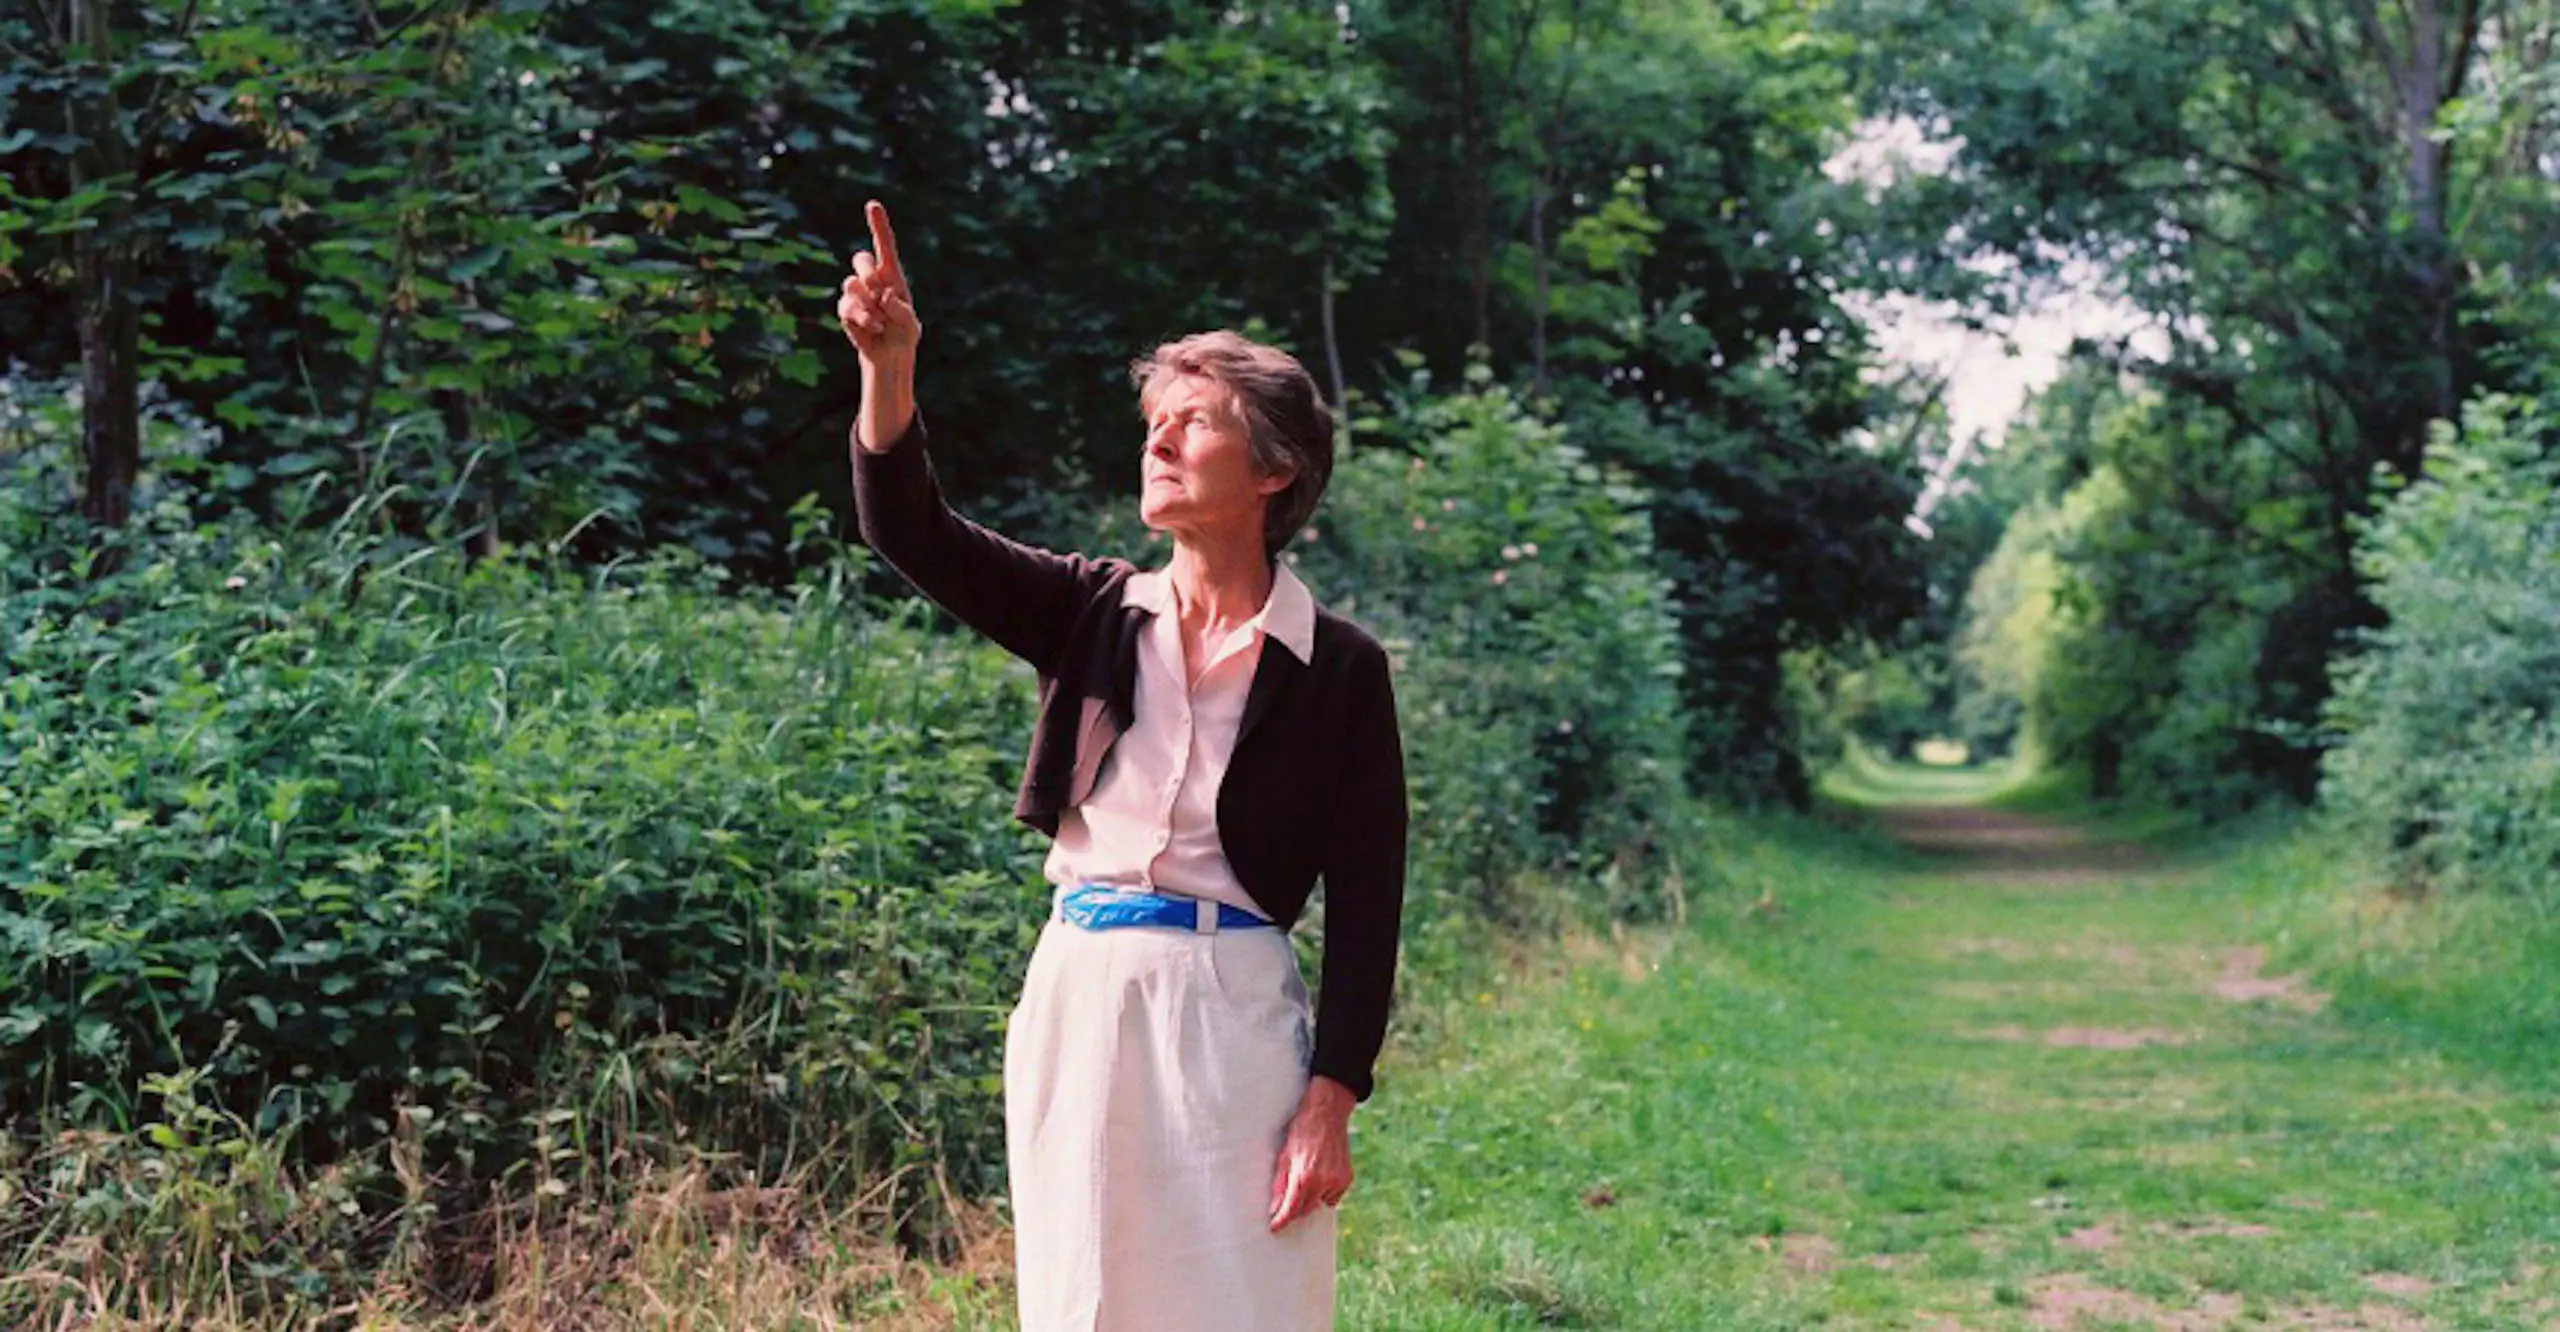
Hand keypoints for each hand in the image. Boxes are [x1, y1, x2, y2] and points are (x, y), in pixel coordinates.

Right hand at [840, 200, 919, 451]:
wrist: (888, 355)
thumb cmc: (904, 336)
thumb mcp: (911, 326)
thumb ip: (902, 311)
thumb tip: (885, 296)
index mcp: (892, 276)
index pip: (884, 245)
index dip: (878, 225)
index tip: (872, 205)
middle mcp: (873, 280)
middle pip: (861, 260)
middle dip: (869, 275)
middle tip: (881, 297)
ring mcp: (856, 293)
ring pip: (851, 284)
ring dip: (868, 306)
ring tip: (881, 323)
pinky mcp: (845, 308)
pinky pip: (846, 306)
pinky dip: (862, 319)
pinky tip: (873, 329)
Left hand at [1268, 1075, 1355, 1232]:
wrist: (1327, 1112)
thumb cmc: (1302, 1130)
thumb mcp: (1284, 1155)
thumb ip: (1280, 1184)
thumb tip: (1275, 1207)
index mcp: (1305, 1177)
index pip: (1291, 1210)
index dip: (1281, 1221)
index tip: (1274, 1227)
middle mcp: (1323, 1183)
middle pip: (1305, 1210)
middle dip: (1294, 1210)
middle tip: (1285, 1203)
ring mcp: (1337, 1181)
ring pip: (1319, 1203)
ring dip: (1310, 1199)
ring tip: (1306, 1178)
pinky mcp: (1347, 1178)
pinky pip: (1332, 1196)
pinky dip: (1324, 1192)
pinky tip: (1319, 1176)